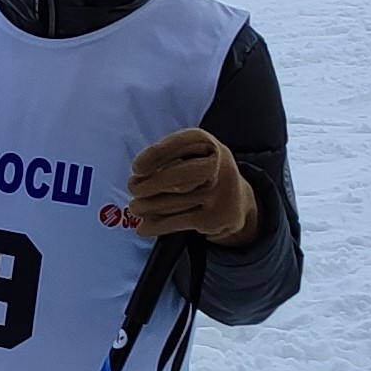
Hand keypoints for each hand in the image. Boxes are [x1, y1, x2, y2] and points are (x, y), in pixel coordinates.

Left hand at [126, 127, 257, 242]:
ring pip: (175, 201)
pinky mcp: (214, 219)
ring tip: (135, 206)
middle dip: (152, 182)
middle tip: (133, 186)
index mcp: (211, 146)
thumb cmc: (204, 174)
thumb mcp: (196, 155)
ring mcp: (219, 194)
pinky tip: (143, 227)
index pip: (183, 144)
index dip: (156, 154)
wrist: (237, 202)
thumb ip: (171, 158)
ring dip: (148, 205)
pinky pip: (178, 222)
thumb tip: (139, 177)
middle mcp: (219, 167)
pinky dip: (156, 225)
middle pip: (181, 174)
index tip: (137, 166)